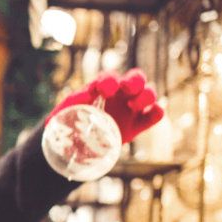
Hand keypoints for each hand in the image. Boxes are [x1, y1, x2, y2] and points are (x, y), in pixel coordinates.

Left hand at [46, 69, 163, 143]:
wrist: (71, 144)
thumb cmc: (67, 122)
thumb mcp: (64, 110)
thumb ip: (74, 99)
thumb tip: (88, 92)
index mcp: (102, 87)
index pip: (110, 77)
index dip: (109, 80)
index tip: (103, 91)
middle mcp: (119, 94)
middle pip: (136, 77)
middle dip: (134, 80)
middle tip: (127, 88)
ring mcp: (131, 109)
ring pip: (149, 93)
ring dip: (146, 95)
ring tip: (133, 105)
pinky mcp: (138, 125)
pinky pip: (155, 115)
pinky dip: (157, 112)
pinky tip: (151, 113)